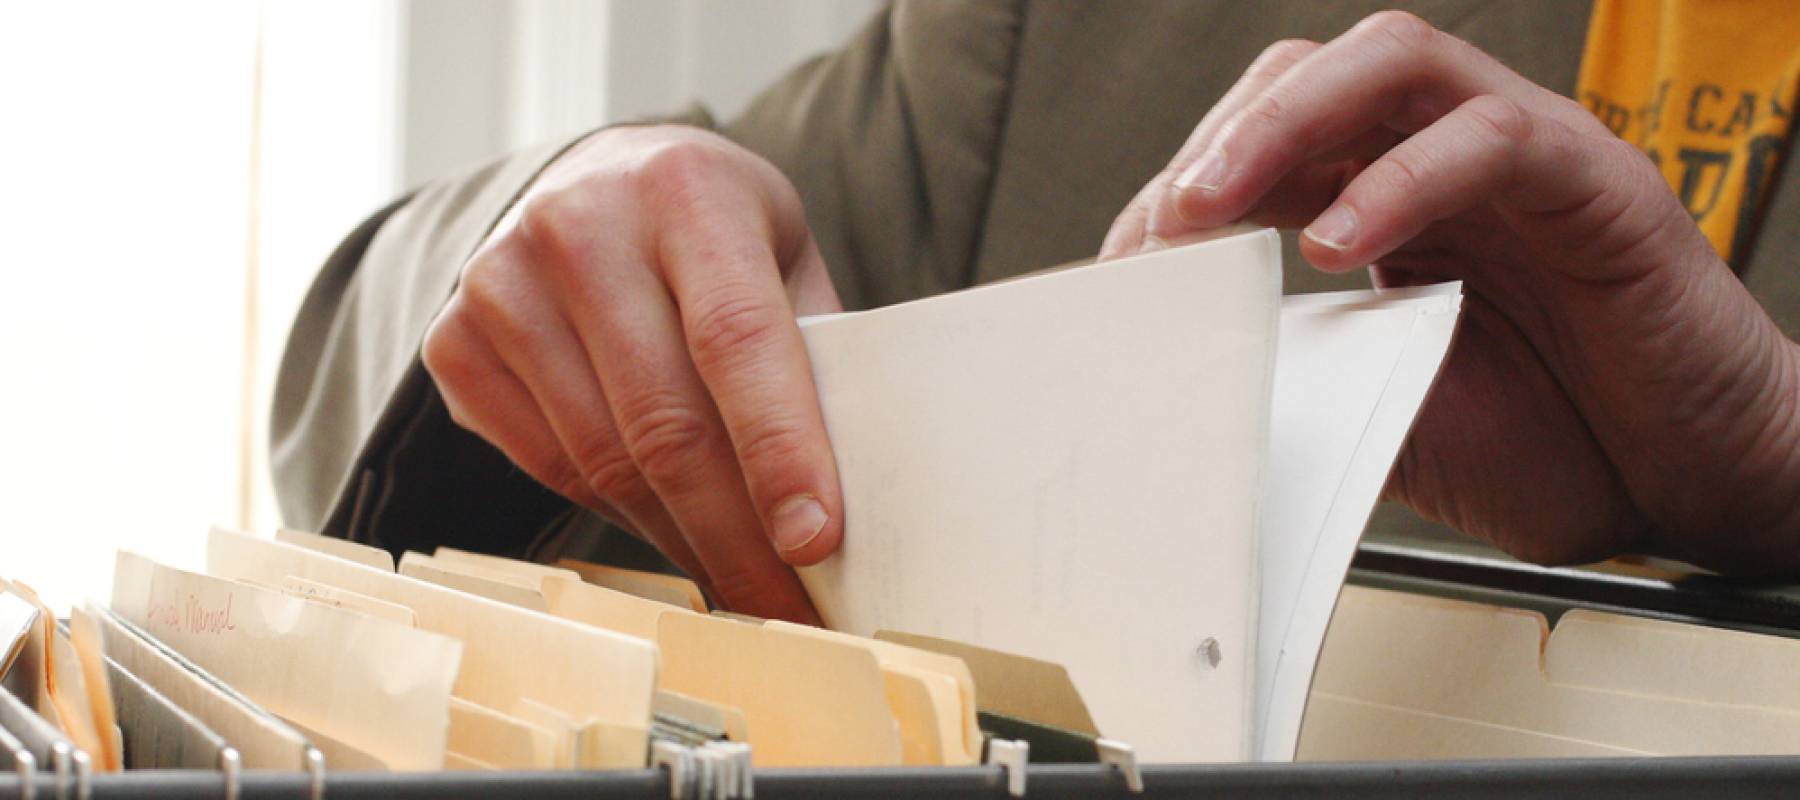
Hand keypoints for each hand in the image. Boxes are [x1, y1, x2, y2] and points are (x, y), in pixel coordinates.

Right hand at [422, 125, 843, 620]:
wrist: (590, 181)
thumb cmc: (712, 230)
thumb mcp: (781, 251)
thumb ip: (813, 345)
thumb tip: (858, 488)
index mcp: (684, 189)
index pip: (736, 338)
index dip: (777, 449)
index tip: (814, 541)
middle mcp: (578, 226)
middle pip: (663, 420)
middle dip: (735, 535)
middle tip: (789, 611)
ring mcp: (500, 284)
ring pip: (603, 459)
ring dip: (683, 542)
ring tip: (742, 588)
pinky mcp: (454, 343)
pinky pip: (551, 466)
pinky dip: (620, 517)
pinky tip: (672, 536)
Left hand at [1102, 12, 1799, 572]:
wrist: (1692, 491)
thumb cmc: (1558, 446)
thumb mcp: (1386, 412)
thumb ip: (1303, 369)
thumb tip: (1186, 366)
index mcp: (1390, 207)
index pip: (1265, 150)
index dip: (1181, 192)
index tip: (1122, 266)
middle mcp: (1446, 162)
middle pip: (1310, 78)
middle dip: (1216, 138)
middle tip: (1156, 224)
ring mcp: (1522, 159)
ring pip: (1393, 64)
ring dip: (1282, 123)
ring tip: (1213, 200)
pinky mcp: (1596, 182)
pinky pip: (1492, 138)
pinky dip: (1403, 179)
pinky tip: (1343, 241)